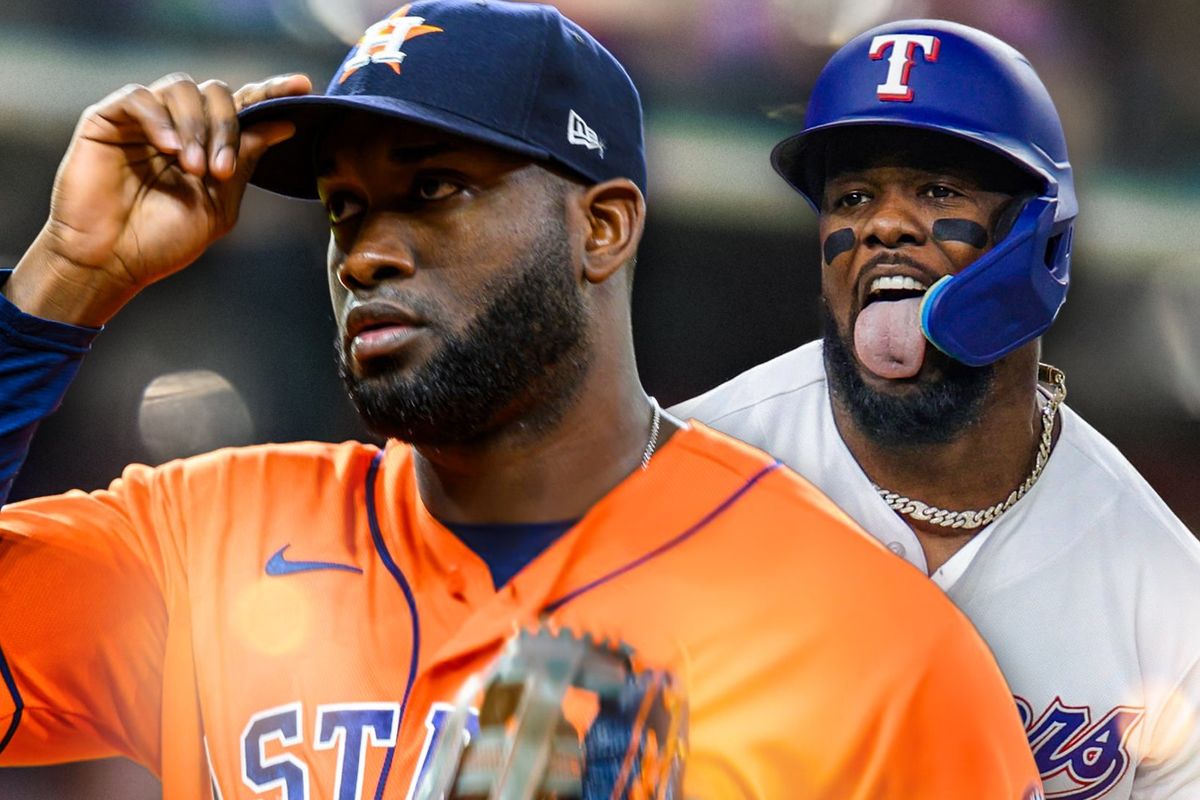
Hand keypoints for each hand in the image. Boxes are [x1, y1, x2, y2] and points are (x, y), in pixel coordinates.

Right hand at [7, 72, 312, 325]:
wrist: (111, 261)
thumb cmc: (162, 240)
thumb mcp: (219, 204)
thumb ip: (245, 162)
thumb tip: (284, 124)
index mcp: (209, 144)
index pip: (245, 106)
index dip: (273, 92)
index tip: (303, 87)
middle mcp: (179, 126)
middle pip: (217, 93)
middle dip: (227, 127)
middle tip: (221, 171)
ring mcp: (144, 120)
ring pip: (182, 88)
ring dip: (196, 127)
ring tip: (193, 168)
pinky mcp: (107, 119)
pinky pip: (140, 97)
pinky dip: (160, 119)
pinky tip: (169, 150)